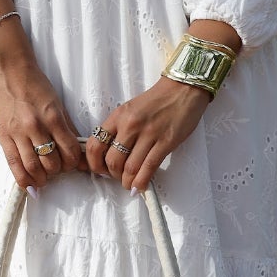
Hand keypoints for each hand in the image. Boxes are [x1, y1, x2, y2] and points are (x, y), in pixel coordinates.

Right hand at [0, 0, 85, 192]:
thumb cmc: (34, 84)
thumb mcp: (56, 102)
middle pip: (52, 163)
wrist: (9, 71)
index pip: (69, 151)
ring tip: (44, 177)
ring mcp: (18, 133)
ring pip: (33, 167)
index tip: (73, 163)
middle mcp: (36, 127)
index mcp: (53, 117)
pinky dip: (23, 179)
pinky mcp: (3, 136)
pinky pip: (14, 164)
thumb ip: (67, 126)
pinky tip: (29, 184)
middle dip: (58, 171)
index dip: (74, 163)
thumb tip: (77, 148)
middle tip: (57, 168)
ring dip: (42, 178)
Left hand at [86, 77, 208, 191]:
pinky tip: (139, 187)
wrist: (183, 89)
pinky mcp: (166, 142)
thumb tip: (109, 153)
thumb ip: (118, 128)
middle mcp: (130, 125)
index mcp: (118, 116)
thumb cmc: (156, 100)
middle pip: (112, 160)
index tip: (100, 170)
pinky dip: (141, 182)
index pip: (95, 144)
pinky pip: (149, 167)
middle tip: (117, 177)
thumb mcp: (130, 109)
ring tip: (129, 183)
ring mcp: (149, 134)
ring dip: (127, 181)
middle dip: (113, 175)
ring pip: (130, 167)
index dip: (94, 163)